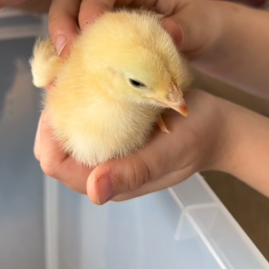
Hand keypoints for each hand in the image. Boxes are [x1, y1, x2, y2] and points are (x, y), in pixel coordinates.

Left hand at [34, 89, 226, 203]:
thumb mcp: (169, 153)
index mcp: (110, 181)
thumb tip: (94, 191)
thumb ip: (133, 172)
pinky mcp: (115, 134)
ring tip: (71, 76)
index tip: (58, 99)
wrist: (221, 127)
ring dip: (64, 107)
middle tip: (63, 82)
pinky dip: (79, 101)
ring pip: (67, 133)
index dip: (48, 134)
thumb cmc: (198, 138)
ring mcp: (108, 151)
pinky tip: (86, 78)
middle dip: (52, 118)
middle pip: (54, 149)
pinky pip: (84, 121)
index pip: (56, 164)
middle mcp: (102, 169)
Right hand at [47, 0, 223, 60]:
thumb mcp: (198, 25)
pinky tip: (64, 78)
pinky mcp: (97, 36)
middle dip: (63, 20)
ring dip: (59, 40)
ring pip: (66, 16)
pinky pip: (73, 40)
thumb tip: (168, 32)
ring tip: (62, 67)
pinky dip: (65, 57)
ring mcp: (100, 13)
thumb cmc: (199, 24)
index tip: (90, 28)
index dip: (93, 3)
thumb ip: (184, 28)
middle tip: (66, 50)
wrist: (199, 37)